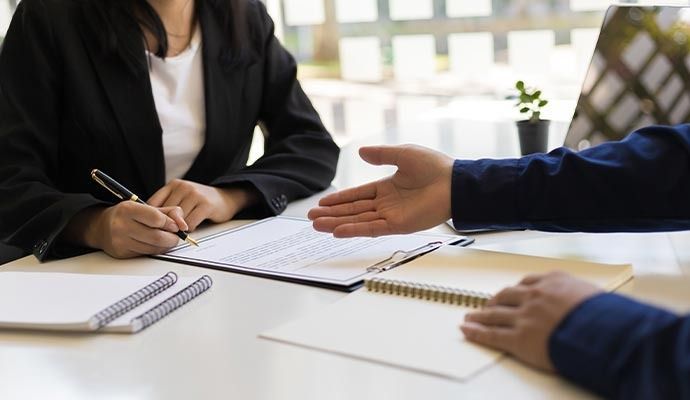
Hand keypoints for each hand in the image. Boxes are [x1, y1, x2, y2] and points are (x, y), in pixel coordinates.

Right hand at [69, 202, 188, 258]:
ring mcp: (120, 241)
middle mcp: (121, 225)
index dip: (171, 223)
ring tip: (166, 239)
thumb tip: (183, 225)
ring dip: (165, 246)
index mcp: (128, 209)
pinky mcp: (121, 253)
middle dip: (172, 238)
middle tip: (175, 236)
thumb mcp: (146, 207)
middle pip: (157, 237)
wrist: (101, 226)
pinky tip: (154, 244)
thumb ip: (168, 212)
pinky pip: (146, 254)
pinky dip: (155, 250)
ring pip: (153, 248)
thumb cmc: (127, 215)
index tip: (175, 225)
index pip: (156, 218)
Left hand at [148, 179, 255, 230]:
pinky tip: (192, 227)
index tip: (152, 227)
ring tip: (182, 229)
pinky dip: (189, 229)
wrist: (226, 198)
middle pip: (165, 213)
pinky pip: (190, 223)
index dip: (151, 218)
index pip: (153, 203)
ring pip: (177, 219)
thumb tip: (147, 221)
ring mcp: (195, 195)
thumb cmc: (200, 202)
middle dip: (165, 225)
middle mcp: (183, 187)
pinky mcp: (206, 205)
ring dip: (178, 228)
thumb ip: (167, 205)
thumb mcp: (181, 197)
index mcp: (174, 184)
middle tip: (168, 232)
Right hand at [308, 145, 453, 236]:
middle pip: (353, 210)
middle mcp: (386, 204)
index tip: (322, 202)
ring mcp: (391, 216)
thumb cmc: (434, 167)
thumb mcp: (403, 154)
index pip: (357, 195)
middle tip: (312, 217)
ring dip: (337, 223)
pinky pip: (371, 229)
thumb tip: (360, 152)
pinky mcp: (398, 226)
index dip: (339, 199)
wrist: (454, 183)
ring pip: (358, 221)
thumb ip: (381, 155)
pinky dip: (354, 230)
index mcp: (387, 188)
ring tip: (316, 225)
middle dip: (332, 214)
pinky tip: (337, 231)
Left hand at [460, 271, 600, 370]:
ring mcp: (524, 316)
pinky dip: (476, 332)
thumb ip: (581, 298)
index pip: (528, 282)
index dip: (517, 290)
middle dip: (495, 300)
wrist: (606, 333)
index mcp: (553, 282)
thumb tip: (585, 306)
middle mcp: (535, 295)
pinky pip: (492, 334)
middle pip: (507, 295)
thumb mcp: (595, 297)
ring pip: (495, 314)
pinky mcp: (519, 338)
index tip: (512, 293)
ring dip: (480, 315)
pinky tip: (467, 330)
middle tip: (488, 304)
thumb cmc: (608, 318)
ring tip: (471, 317)